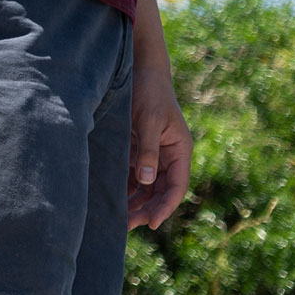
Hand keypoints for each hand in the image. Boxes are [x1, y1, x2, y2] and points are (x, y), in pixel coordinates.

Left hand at [128, 63, 193, 229]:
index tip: (151, 223)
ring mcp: (155, 152)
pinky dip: (127, 186)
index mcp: (180, 150)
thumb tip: (145, 181)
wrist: (141, 68)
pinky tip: (114, 197)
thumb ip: (148, 150)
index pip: (176, 186)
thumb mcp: (149, 120)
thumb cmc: (149, 91)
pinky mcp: (140, 147)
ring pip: (147, 185)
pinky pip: (136, 173)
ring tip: (119, 218)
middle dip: (146, 208)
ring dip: (136, 201)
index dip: (165, 207)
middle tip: (127, 226)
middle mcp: (170, 155)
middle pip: (160, 190)